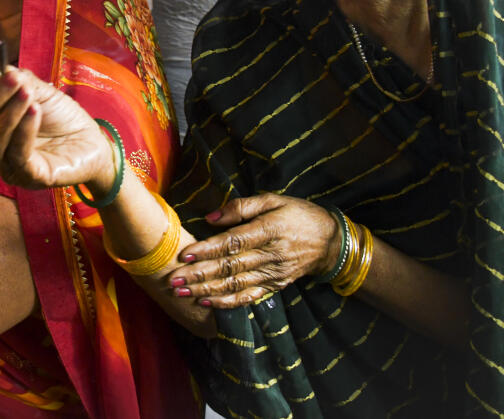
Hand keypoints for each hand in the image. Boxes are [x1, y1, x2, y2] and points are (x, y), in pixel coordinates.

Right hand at [0, 67, 117, 191]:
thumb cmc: (62, 117)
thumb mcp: (40, 93)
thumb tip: (2, 71)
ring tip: (28, 94)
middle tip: (15, 80)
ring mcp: (9, 166)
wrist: (92, 141)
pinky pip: (17, 156)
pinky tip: (35, 111)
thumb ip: (21, 82)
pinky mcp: (29, 178)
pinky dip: (24, 130)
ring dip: (8, 115)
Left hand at [166, 194, 338, 307]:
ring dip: (206, 290)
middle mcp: (270, 255)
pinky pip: (249, 297)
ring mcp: (273, 274)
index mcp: (268, 230)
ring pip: (235, 285)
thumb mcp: (273, 200)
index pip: (232, 242)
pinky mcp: (275, 286)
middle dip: (198, 275)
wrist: (331, 242)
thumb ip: (241, 207)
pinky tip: (207, 303)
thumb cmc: (298, 214)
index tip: (183, 255)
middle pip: (230, 267)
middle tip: (173, 280)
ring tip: (181, 293)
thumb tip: (210, 217)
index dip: (207, 250)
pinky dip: (227, 302)